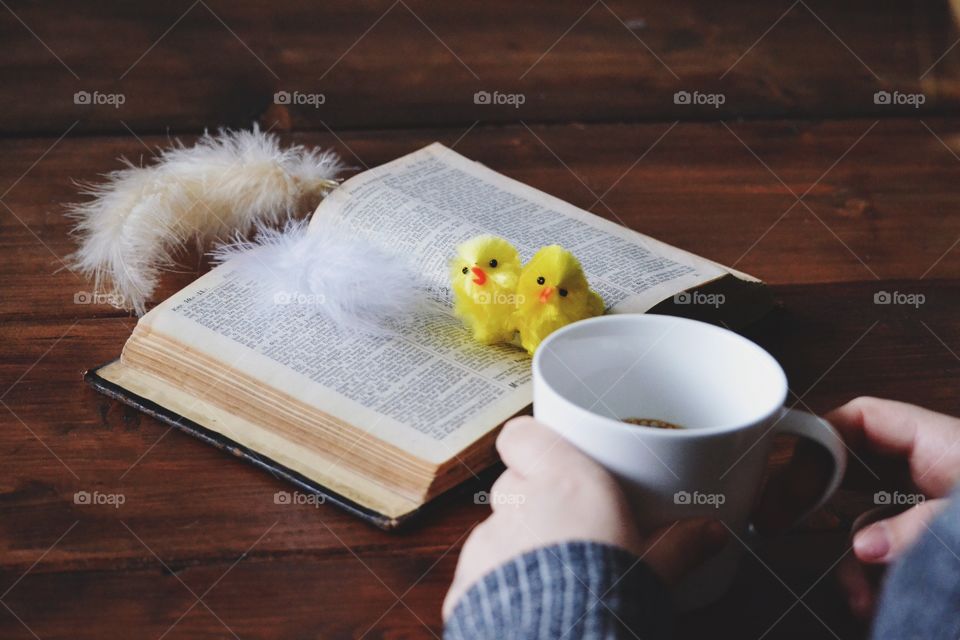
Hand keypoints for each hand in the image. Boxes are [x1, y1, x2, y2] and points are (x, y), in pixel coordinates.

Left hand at [442, 416, 727, 619]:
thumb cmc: (608, 602)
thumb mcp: (656, 570)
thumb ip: (682, 544)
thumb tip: (711, 531)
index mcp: (564, 482)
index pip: (522, 433)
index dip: (535, 444)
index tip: (555, 457)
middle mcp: (519, 504)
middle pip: (514, 482)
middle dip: (535, 498)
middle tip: (568, 523)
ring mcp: (488, 543)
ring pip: (497, 526)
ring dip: (517, 540)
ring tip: (551, 571)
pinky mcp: (467, 582)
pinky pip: (480, 569)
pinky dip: (499, 579)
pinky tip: (530, 601)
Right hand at [758, 397, 959, 617]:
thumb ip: (916, 530)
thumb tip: (863, 548)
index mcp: (938, 443)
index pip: (860, 416)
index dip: (819, 431)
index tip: (787, 461)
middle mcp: (932, 469)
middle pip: (854, 468)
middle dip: (826, 504)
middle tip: (784, 522)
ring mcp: (934, 509)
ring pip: (871, 519)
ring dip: (856, 558)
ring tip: (858, 593)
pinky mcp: (939, 546)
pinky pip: (894, 552)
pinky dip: (880, 578)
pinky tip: (876, 600)